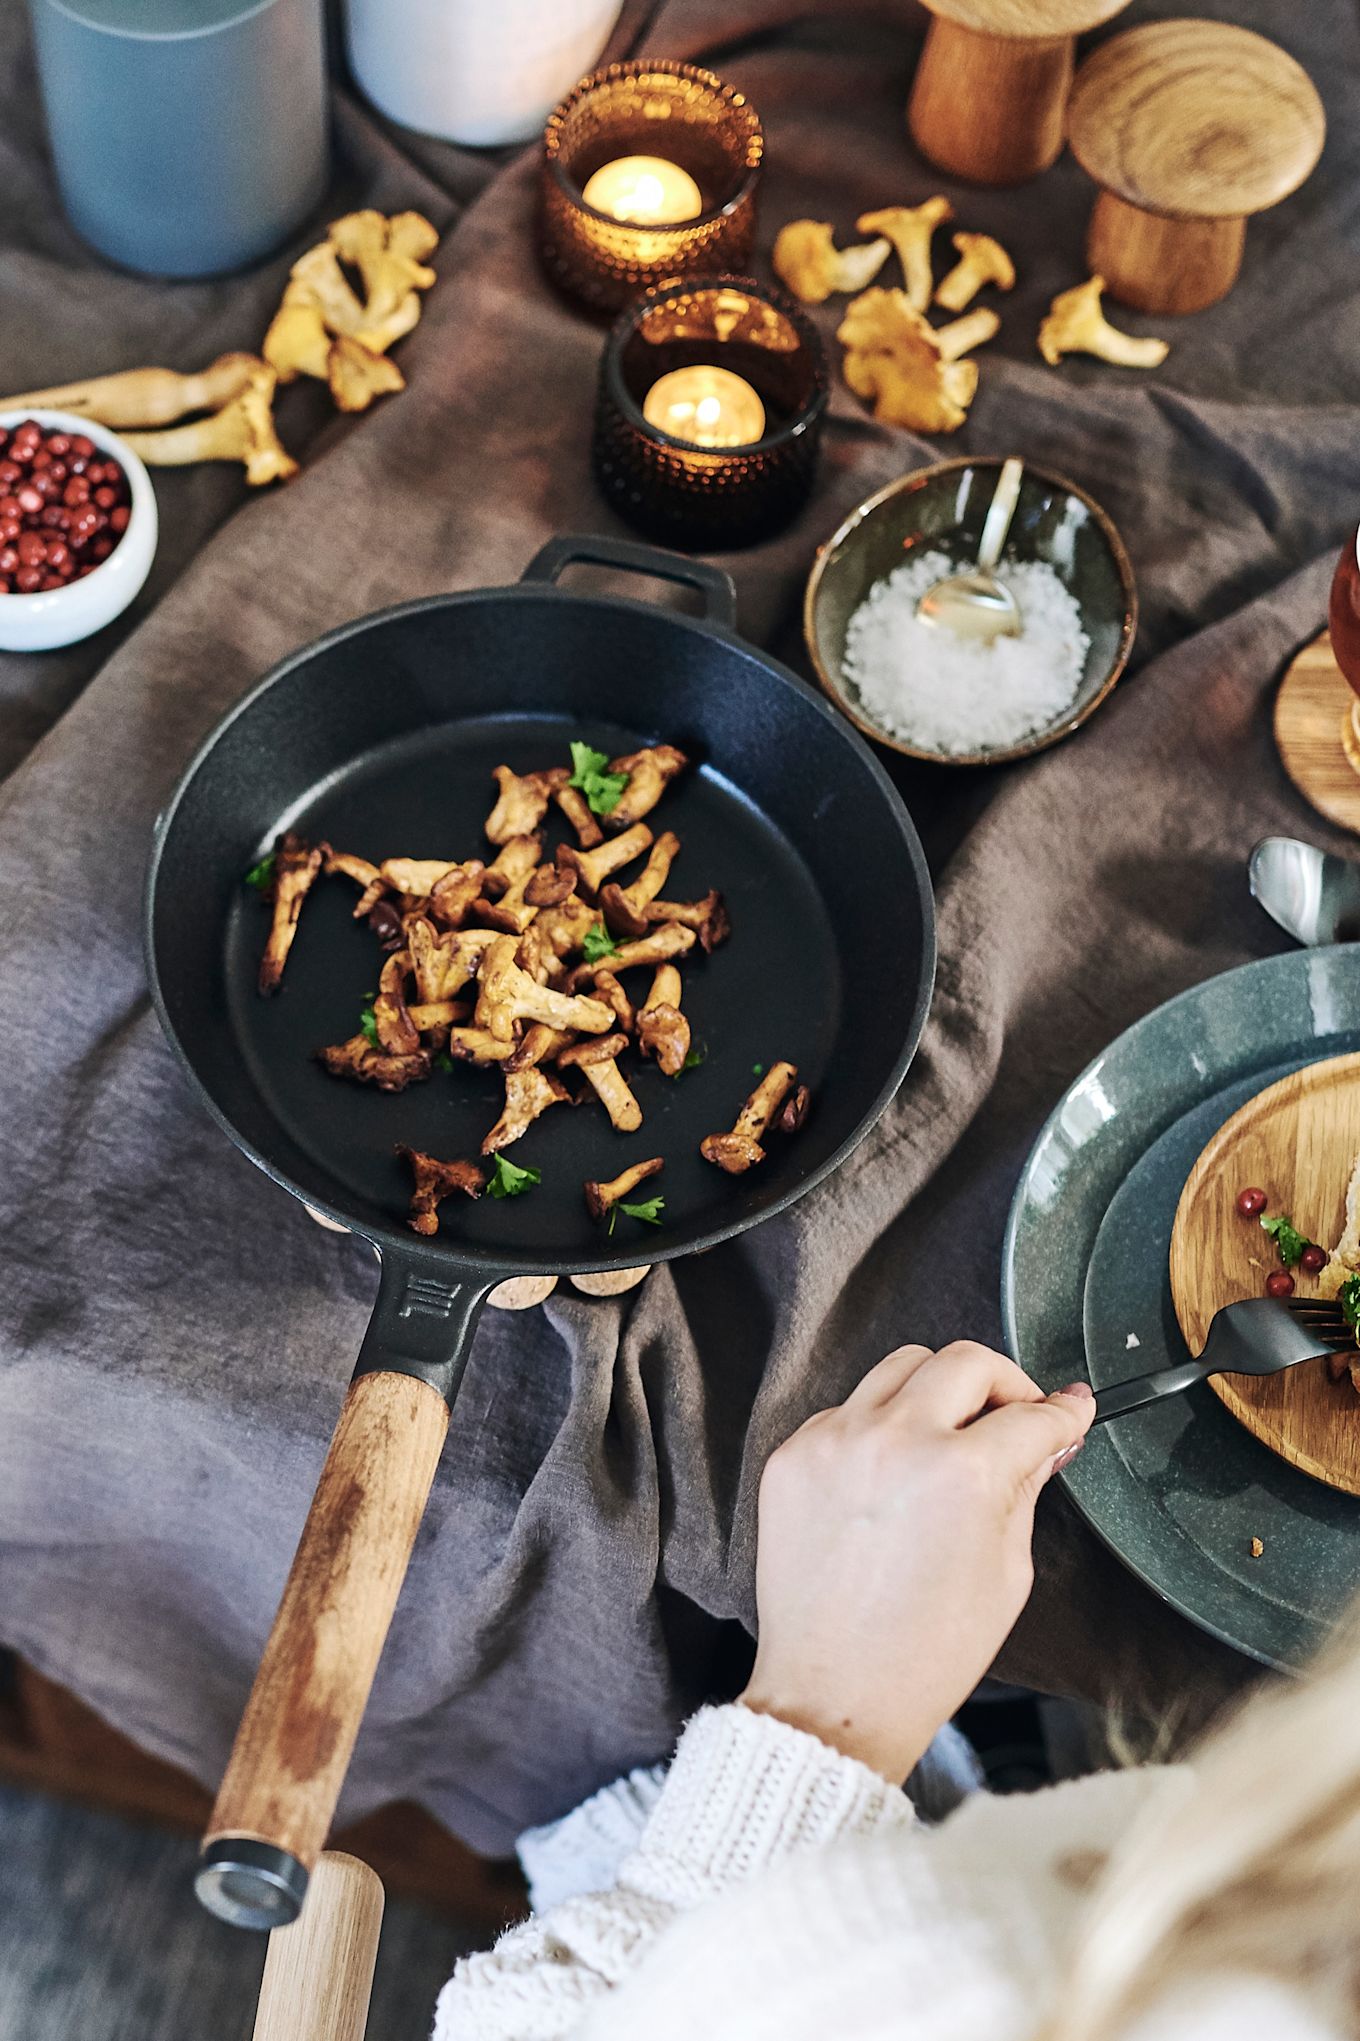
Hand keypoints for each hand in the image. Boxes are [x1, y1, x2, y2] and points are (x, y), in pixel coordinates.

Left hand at [739, 1343, 1094, 1784]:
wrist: (836, 1693)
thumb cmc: (923, 1653)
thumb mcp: (1007, 1573)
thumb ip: (1026, 1488)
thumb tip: (1046, 1437)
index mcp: (962, 1474)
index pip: (1031, 1415)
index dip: (1062, 1414)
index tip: (1069, 1411)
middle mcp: (895, 1440)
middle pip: (966, 1361)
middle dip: (1006, 1383)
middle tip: (1016, 1414)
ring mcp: (836, 1441)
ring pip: (902, 1364)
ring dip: (939, 1388)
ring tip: (953, 1433)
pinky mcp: (794, 1455)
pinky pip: (850, 1407)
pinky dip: (881, 1424)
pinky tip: (894, 1469)